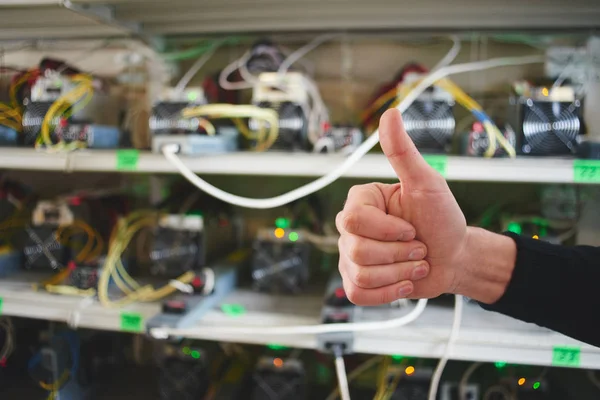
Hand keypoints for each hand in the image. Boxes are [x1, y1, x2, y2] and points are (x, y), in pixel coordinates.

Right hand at [337, 109, 468, 304]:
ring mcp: (350, 256)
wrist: (454, 257)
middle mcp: (350, 228)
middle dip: (399, 254)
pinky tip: (405, 281)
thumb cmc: (442, 218)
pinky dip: (388, 292)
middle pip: (356, 250)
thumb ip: (403, 152)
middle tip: (418, 246)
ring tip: (415, 262)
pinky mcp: (356, 281)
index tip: (413, 228)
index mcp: (361, 201)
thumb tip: (390, 113)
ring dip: (400, 272)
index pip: (356, 220)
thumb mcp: (427, 183)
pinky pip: (357, 293)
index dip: (389, 230)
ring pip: (360, 274)